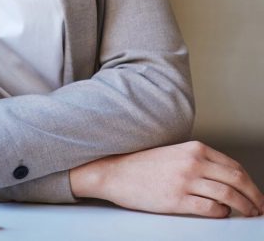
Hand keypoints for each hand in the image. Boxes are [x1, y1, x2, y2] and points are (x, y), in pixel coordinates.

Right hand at [70, 141, 263, 217]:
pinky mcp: (177, 199)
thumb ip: (199, 161)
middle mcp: (192, 162)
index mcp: (194, 149)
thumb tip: (226, 180)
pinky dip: (222, 213)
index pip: (234, 167)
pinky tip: (221, 214)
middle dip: (255, 197)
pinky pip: (211, 209)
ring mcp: (185, 181)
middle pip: (237, 180)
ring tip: (248, 215)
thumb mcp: (174, 154)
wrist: (114, 172)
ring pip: (229, 196)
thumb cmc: (142, 166)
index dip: (251, 183)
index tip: (256, 194)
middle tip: (260, 208)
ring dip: (244, 208)